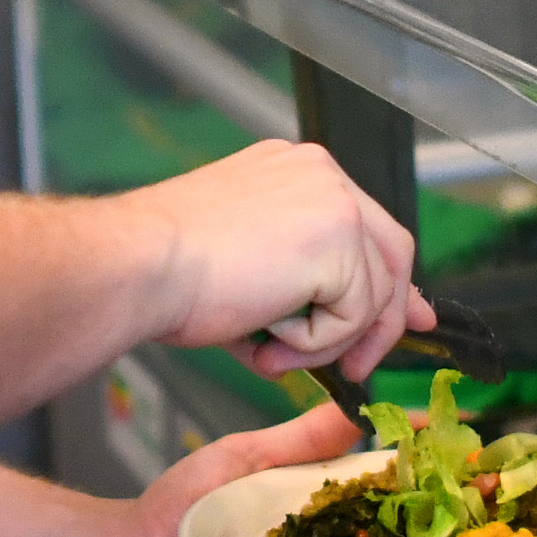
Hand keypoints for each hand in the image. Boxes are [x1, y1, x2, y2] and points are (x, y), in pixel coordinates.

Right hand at [127, 140, 432, 383]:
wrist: (140, 264)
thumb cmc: (169, 271)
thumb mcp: (252, 266)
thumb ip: (308, 281)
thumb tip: (360, 316)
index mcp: (297, 170)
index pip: (366, 225)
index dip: (383, 280)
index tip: (397, 317)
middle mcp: (323, 173)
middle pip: (390, 252)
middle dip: (383, 318)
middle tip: (362, 366)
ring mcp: (336, 201)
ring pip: (372, 295)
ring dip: (326, 342)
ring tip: (269, 352)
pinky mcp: (340, 238)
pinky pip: (353, 316)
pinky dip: (312, 345)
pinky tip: (264, 335)